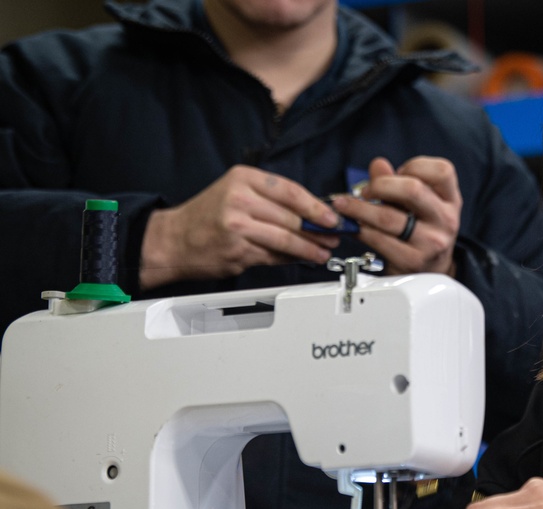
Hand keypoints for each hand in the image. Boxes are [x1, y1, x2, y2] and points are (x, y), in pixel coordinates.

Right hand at [140, 165, 341, 288]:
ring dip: (310, 248)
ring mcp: (238, 226)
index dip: (316, 206)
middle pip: (292, 217)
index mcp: (243, 179)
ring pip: (286, 239)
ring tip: (323, 252)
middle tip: (334, 236)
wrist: (173, 240)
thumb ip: (271, 200)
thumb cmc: (208, 216)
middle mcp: (240, 199)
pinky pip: (273, 256)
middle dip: (318, 230)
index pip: (291, 191)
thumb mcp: (236, 192)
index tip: (333, 216)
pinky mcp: (238, 250)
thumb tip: (312, 213)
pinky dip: (290, 259)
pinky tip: (301, 259)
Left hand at [330, 156, 461, 276]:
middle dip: (380, 185)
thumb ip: (398, 181)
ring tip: (344, 205)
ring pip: (388, 217)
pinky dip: (360, 230)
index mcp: (451, 200)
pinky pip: (378, 239)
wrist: (430, 271)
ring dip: (359, 208)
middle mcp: (445, 220)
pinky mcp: (412, 260)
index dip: (414, 166)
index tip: (397, 172)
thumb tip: (378, 165)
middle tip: (365, 191)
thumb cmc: (422, 230)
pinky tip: (353, 226)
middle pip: (412, 190)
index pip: (442, 171)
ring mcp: (431, 242)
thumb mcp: (419, 204)